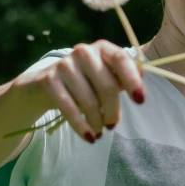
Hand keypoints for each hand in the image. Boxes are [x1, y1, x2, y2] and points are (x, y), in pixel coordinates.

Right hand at [28, 41, 144, 141]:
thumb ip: (121, 80)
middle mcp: (83, 52)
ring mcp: (64, 65)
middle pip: (107, 86)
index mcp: (102, 48)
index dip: (132, 80)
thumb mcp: (103, 78)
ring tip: (100, 131)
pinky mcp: (49, 80)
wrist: (44, 85)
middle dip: (113, 111)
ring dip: (98, 122)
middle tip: (113, 125)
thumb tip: (139, 87)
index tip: (140, 101)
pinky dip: (82, 127)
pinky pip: (70, 109)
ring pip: (90, 101)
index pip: (121, 60)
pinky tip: (90, 137)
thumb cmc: (84, 82)